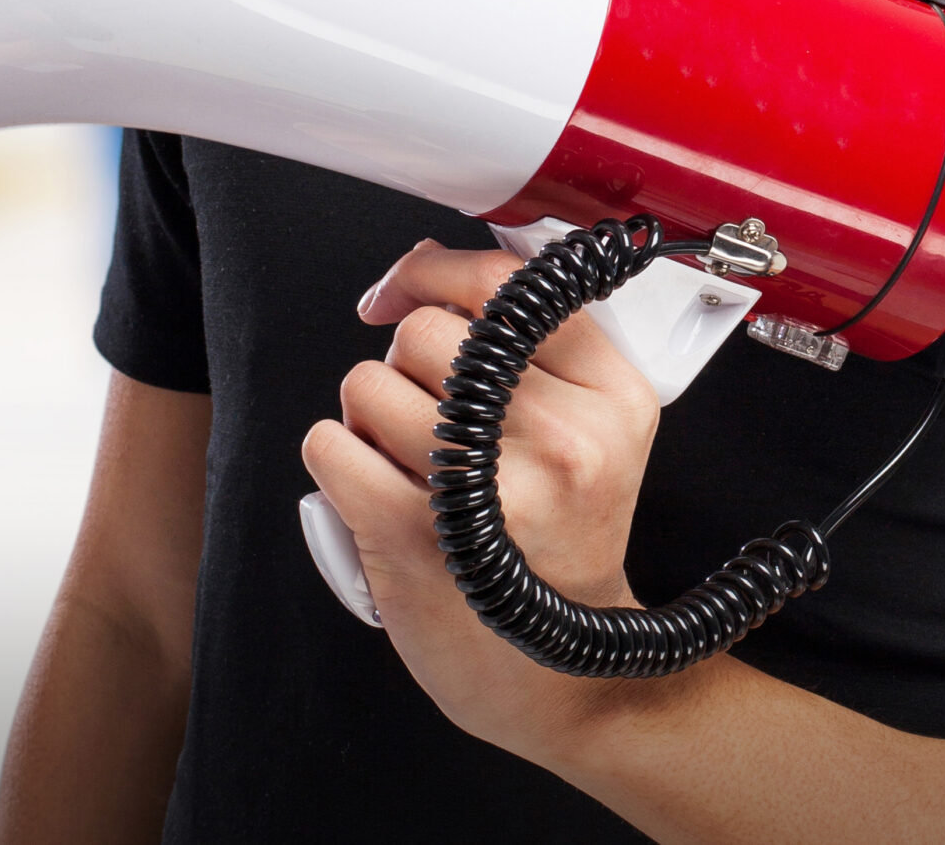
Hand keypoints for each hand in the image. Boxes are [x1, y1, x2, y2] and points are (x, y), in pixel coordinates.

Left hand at [301, 241, 673, 759]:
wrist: (565, 677)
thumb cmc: (560, 544)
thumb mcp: (589, 432)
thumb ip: (529, 347)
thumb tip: (424, 267)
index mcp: (613, 397)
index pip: (503, 284)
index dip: (432, 273)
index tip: (402, 291)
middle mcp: (563, 438)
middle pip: (426, 333)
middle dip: (403, 364)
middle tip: (425, 415)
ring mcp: (489, 490)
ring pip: (368, 384)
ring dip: (366, 415)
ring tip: (404, 459)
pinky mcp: (419, 538)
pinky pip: (332, 445)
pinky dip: (335, 458)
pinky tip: (373, 489)